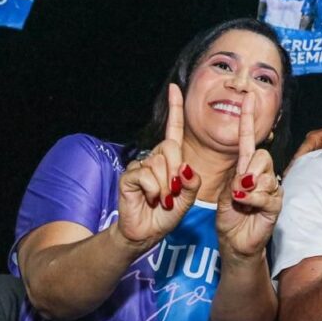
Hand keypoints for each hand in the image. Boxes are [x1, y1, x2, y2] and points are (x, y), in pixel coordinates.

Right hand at [117, 84, 200, 249]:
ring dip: (166, 186)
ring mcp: (141, 165)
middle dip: (177, 172)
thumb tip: (186, 167)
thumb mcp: (188, 198)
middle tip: (174, 192)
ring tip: (162, 199)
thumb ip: (192, 182)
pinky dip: (154, 190)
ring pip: (159, 163)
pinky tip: (151, 198)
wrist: (147, 232)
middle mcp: (156, 157)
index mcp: (172, 158)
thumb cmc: (168, 213)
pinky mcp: (129, 175)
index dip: (175, 108)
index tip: (174, 88)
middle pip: (171, 147)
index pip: (174, 129)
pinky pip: (146, 175)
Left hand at [217, 93, 283, 259]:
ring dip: (248, 189)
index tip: (248, 97)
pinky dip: (253, 200)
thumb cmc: (229, 217)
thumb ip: (233, 181)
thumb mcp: (223, 194)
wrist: (234, 241)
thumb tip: (243, 178)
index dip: (248, 119)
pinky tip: (247, 206)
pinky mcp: (276, 203)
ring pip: (265, 175)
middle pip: (261, 155)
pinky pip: (267, 194)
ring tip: (241, 201)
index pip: (248, 139)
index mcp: (245, 167)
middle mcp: (261, 174)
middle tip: (238, 187)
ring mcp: (271, 188)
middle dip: (249, 169)